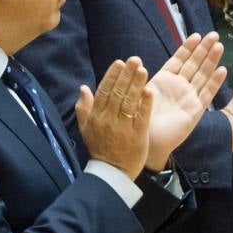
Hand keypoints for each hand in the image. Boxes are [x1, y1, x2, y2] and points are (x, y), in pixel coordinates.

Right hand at [76, 57, 151, 178]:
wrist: (112, 173)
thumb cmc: (100, 148)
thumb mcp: (86, 128)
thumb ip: (84, 108)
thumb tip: (83, 87)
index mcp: (96, 116)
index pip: (104, 91)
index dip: (111, 76)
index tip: (119, 62)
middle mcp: (108, 120)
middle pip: (118, 93)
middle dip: (126, 75)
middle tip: (134, 59)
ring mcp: (123, 128)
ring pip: (129, 102)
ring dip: (136, 84)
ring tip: (142, 69)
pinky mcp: (137, 136)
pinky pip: (141, 117)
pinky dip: (145, 103)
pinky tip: (150, 91)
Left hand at [145, 32, 226, 169]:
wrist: (147, 142)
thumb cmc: (141, 119)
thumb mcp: (139, 94)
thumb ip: (141, 79)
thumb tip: (136, 61)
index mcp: (165, 81)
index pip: (179, 60)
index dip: (187, 47)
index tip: (196, 35)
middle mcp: (179, 87)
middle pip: (194, 64)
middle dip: (203, 49)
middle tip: (214, 35)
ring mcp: (189, 97)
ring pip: (203, 75)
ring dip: (211, 60)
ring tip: (219, 46)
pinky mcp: (195, 111)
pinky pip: (207, 94)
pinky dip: (215, 82)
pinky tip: (222, 70)